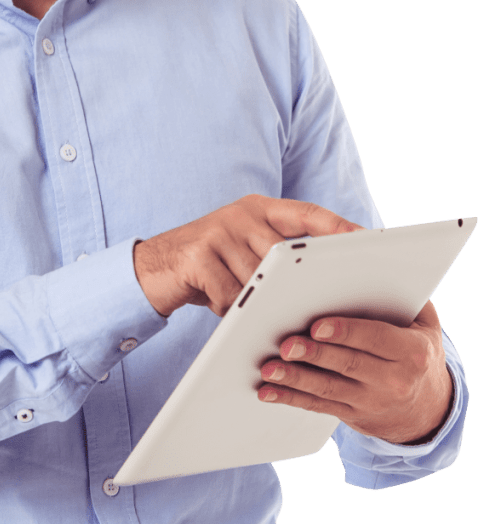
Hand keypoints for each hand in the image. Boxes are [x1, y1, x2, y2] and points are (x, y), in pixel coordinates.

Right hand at [133, 194, 361, 317]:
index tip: (368, 242)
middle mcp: (241, 213)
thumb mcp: (246, 250)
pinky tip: (222, 309)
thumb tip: (326, 285)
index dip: (338, 226)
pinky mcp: (197, 254)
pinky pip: (229, 293)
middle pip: (285, 251)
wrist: (155, 266)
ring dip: (259, 303)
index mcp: (260, 208)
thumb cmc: (213, 265)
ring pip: (258, 277)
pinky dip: (230, 308)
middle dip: (302, 280)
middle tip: (320, 302)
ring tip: (257, 316)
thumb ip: (277, 255)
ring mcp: (218, 230)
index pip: (308, 213)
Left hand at [257, 300, 452, 443]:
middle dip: (314, 354)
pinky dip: (290, 398)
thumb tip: (372, 257)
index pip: (377, 339)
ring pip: (328, 388)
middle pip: (348, 364)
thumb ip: (405, 295)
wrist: (427, 409)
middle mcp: (394, 380)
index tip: (318, 325)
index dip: (346, 332)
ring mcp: (371, 401)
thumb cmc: (416, 350)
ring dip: (296, 378)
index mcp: (412, 352)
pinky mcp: (351, 414)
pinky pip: (318, 405)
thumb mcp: (424, 323)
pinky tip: (268, 391)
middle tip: (286, 344)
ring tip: (270, 368)